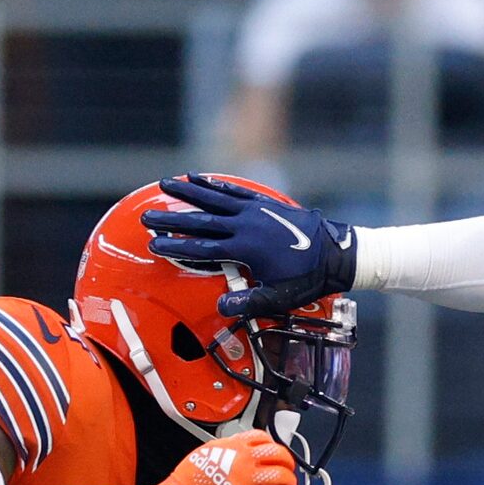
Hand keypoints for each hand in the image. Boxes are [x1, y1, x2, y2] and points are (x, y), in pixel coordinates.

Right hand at [140, 173, 356, 319]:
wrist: (336, 253)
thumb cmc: (307, 278)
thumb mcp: (279, 297)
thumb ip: (248, 303)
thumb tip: (220, 307)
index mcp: (245, 248)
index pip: (202, 248)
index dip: (176, 247)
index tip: (154, 245)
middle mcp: (245, 225)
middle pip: (201, 220)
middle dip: (172, 218)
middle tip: (147, 216)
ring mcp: (254, 210)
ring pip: (214, 198)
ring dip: (188, 192)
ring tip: (165, 184)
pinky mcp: (264, 202)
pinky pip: (233, 190)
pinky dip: (215, 184)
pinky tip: (199, 178)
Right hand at [148, 434, 299, 484]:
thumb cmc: (187, 483)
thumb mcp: (206, 453)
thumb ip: (227, 450)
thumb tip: (241, 451)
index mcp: (232, 447)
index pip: (262, 438)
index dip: (273, 446)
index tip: (275, 453)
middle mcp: (244, 461)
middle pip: (278, 455)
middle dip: (287, 462)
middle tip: (288, 469)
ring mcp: (248, 482)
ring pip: (282, 477)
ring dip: (290, 482)